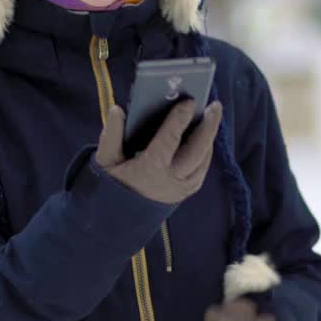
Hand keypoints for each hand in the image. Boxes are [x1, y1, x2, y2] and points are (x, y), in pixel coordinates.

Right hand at [95, 99, 222, 204]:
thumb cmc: (112, 184)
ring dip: (209, 138)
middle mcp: (170, 179)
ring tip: (212, 116)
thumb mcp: (105, 160)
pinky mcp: (184, 192)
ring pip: (203, 161)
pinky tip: (205, 137)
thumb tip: (118, 110)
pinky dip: (205, 152)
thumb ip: (111, 135)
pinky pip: (201, 171)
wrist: (117, 218)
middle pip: (197, 151)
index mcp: (149, 169)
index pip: (169, 140)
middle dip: (209, 126)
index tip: (189, 102)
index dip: (180, 119)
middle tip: (215, 106)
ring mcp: (180, 188)